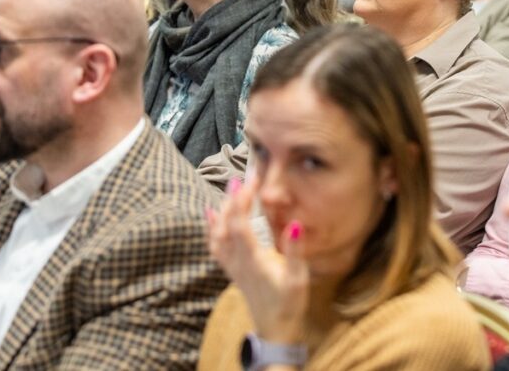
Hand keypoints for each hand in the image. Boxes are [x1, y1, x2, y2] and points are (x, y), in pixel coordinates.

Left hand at [206, 178, 308, 343]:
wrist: (274, 331)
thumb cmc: (289, 304)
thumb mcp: (297, 277)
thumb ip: (294, 250)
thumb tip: (295, 223)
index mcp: (252, 259)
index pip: (240, 223)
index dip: (241, 200)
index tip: (249, 179)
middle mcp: (237, 260)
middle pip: (227, 224)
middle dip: (233, 198)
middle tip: (243, 177)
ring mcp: (232, 266)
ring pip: (218, 233)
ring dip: (223, 210)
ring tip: (230, 190)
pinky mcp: (232, 270)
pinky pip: (215, 245)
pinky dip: (211, 227)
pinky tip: (211, 213)